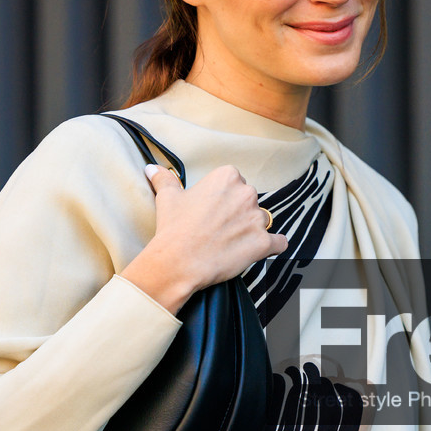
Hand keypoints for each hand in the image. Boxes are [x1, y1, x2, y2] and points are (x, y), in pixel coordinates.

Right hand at [120, 164, 287, 315]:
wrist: (178, 262)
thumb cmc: (174, 228)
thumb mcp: (168, 198)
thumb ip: (164, 179)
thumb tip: (152, 168)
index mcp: (227, 177)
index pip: (235, 183)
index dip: (224, 198)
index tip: (213, 210)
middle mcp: (247, 193)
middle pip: (249, 201)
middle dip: (238, 213)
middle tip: (219, 228)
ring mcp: (257, 219)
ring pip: (261, 221)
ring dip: (251, 230)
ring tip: (231, 243)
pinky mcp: (263, 243)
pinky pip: (279, 242)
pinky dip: (273, 246)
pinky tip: (261, 249)